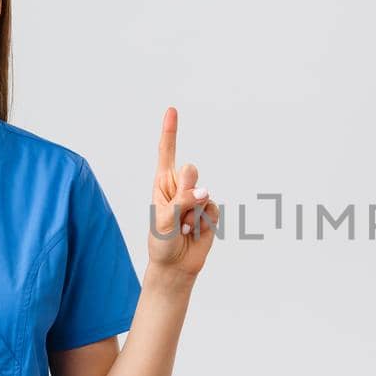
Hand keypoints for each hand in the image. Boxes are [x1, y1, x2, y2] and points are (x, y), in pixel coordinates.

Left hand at [147, 106, 217, 277]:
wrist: (175, 266)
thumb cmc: (162, 242)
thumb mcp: (165, 219)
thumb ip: (182, 200)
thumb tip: (205, 189)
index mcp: (162, 184)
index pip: (167, 153)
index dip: (170, 132)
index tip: (171, 110)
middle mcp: (180, 187)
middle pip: (190, 172)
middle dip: (187, 191)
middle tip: (179, 211)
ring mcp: (196, 198)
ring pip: (204, 193)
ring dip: (194, 214)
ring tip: (183, 228)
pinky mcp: (209, 211)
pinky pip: (213, 208)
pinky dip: (205, 222)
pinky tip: (195, 232)